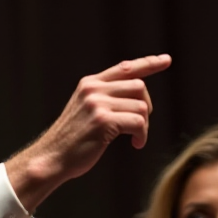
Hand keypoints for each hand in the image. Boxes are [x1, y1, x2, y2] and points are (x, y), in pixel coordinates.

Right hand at [5, 54, 170, 211]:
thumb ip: (104, 98)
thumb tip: (135, 95)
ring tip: (135, 138)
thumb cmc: (71, 140)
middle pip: (139, 87)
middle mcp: (93, 89)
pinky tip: (136, 144)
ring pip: (142, 106)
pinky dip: (142, 135)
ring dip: (144, 125)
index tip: (165, 60)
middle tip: (139, 126)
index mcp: (89, 84)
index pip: (125, 68)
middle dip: (146, 107)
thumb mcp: (85, 110)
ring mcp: (97, 103)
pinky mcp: (103, 120)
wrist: (51, 158)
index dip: (148, 63)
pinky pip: (138, 122)